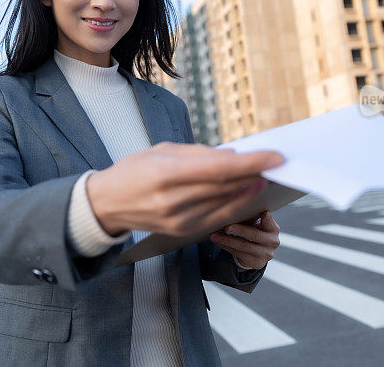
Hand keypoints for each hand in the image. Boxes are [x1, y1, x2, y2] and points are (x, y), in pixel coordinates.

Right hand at [85, 142, 284, 236]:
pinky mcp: (183, 233)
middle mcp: (173, 200)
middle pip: (226, 187)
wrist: (107, 205)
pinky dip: (236, 206)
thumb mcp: (162, 151)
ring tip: (265, 176)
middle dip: (255, 174)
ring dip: (249, 190)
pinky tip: (246, 194)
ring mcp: (179, 221)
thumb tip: (234, 158)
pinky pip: (218, 219)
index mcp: (166, 174)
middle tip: (275, 163)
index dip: (251, 163)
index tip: (275, 156)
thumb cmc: (134, 170)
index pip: (219, 169)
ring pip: (226, 205)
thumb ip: (199, 154)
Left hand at [209, 211, 279, 269]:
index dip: (267, 219)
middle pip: (254, 235)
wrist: (258, 252)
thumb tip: (237, 209)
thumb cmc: (255, 231)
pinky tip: (218, 242)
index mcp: (273, 229)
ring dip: (227, 240)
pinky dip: (226, 247)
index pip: (270, 223)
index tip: (263, 213)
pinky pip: (238, 254)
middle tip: (227, 227)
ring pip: (244, 246)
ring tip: (215, 235)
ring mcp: (265, 254)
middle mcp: (272, 242)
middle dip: (239, 230)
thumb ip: (252, 217)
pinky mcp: (256, 262)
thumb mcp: (257, 223)